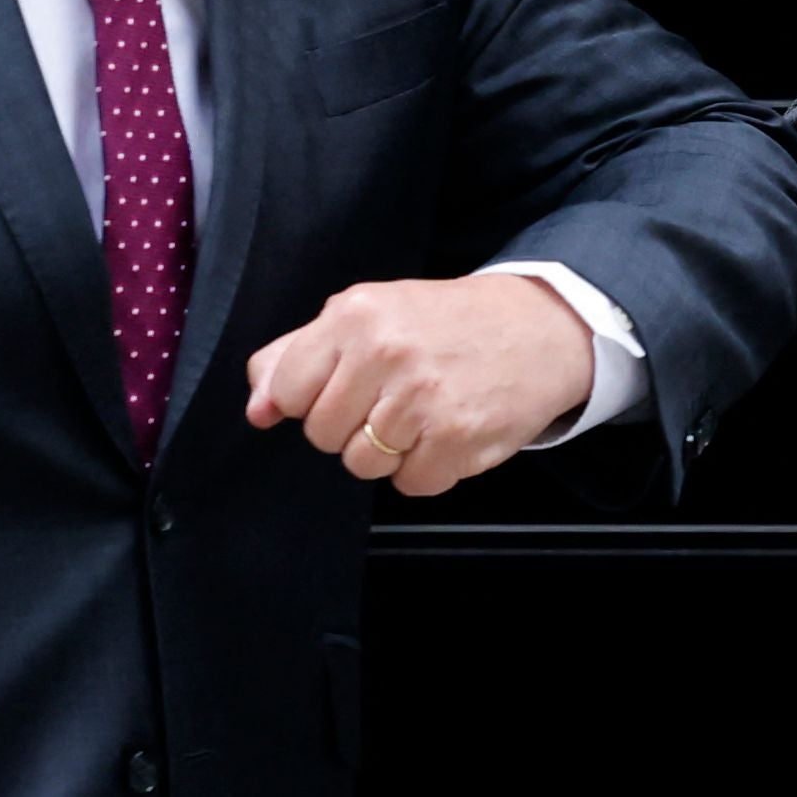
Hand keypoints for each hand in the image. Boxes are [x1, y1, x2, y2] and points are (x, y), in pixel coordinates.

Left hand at [244, 273, 593, 497]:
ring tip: (422, 415)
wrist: (539, 329)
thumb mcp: (367, 313)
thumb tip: (257, 410)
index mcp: (356, 315)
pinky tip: (447, 432)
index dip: (313, 398)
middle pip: (323, 435)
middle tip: (392, 398)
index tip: (347, 385)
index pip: (289, 391)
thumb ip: (298, 355)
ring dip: (390, 452)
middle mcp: (386, 353)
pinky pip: (410, 483)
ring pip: (363, 465)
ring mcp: (422, 399)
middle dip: (352, 426)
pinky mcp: (457, 439)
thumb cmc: (445, 323)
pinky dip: (428, 468)